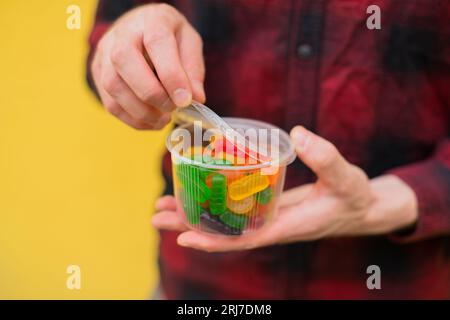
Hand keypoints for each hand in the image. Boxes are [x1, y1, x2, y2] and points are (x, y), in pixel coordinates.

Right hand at [91, 3, 204, 128]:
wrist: (143, 29)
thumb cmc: (170, 37)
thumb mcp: (190, 44)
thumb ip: (193, 71)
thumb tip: (195, 99)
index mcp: (152, 20)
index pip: (157, 43)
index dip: (171, 75)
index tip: (184, 100)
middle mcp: (122, 33)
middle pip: (124, 61)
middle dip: (152, 94)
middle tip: (172, 109)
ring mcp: (105, 53)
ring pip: (113, 86)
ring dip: (142, 112)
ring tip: (164, 119)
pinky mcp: (98, 73)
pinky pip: (110, 103)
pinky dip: (133, 119)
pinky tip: (151, 121)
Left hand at [153, 126, 417, 251]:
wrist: (362, 207)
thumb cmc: (355, 196)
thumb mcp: (346, 177)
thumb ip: (325, 157)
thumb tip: (297, 134)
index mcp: (286, 226)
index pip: (243, 240)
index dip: (213, 242)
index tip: (182, 237)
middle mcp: (271, 225)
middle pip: (224, 232)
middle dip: (190, 226)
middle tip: (156, 213)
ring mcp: (267, 217)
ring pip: (225, 220)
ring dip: (194, 213)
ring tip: (163, 205)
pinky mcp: (268, 206)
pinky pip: (235, 208)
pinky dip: (214, 201)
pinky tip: (197, 190)